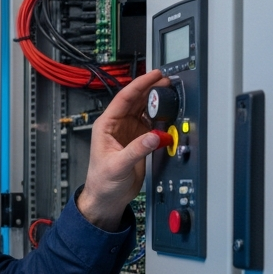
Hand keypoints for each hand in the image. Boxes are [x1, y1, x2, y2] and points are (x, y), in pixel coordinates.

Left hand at [77, 69, 170, 229]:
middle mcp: (118, 126)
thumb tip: (153, 136)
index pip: (124, 98)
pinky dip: (161, 117)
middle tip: (167, 80)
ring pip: (145, 110)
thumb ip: (136, 150)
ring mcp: (129, 132)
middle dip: (151, 88)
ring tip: (171, 92)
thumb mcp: (118, 166)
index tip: (154, 75)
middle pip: (136, 100)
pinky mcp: (139, 140)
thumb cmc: (102, 182)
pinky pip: (151, 123)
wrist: (107, 198)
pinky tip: (169, 112)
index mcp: (107, 126)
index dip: (140, 85)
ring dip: (157, 101)